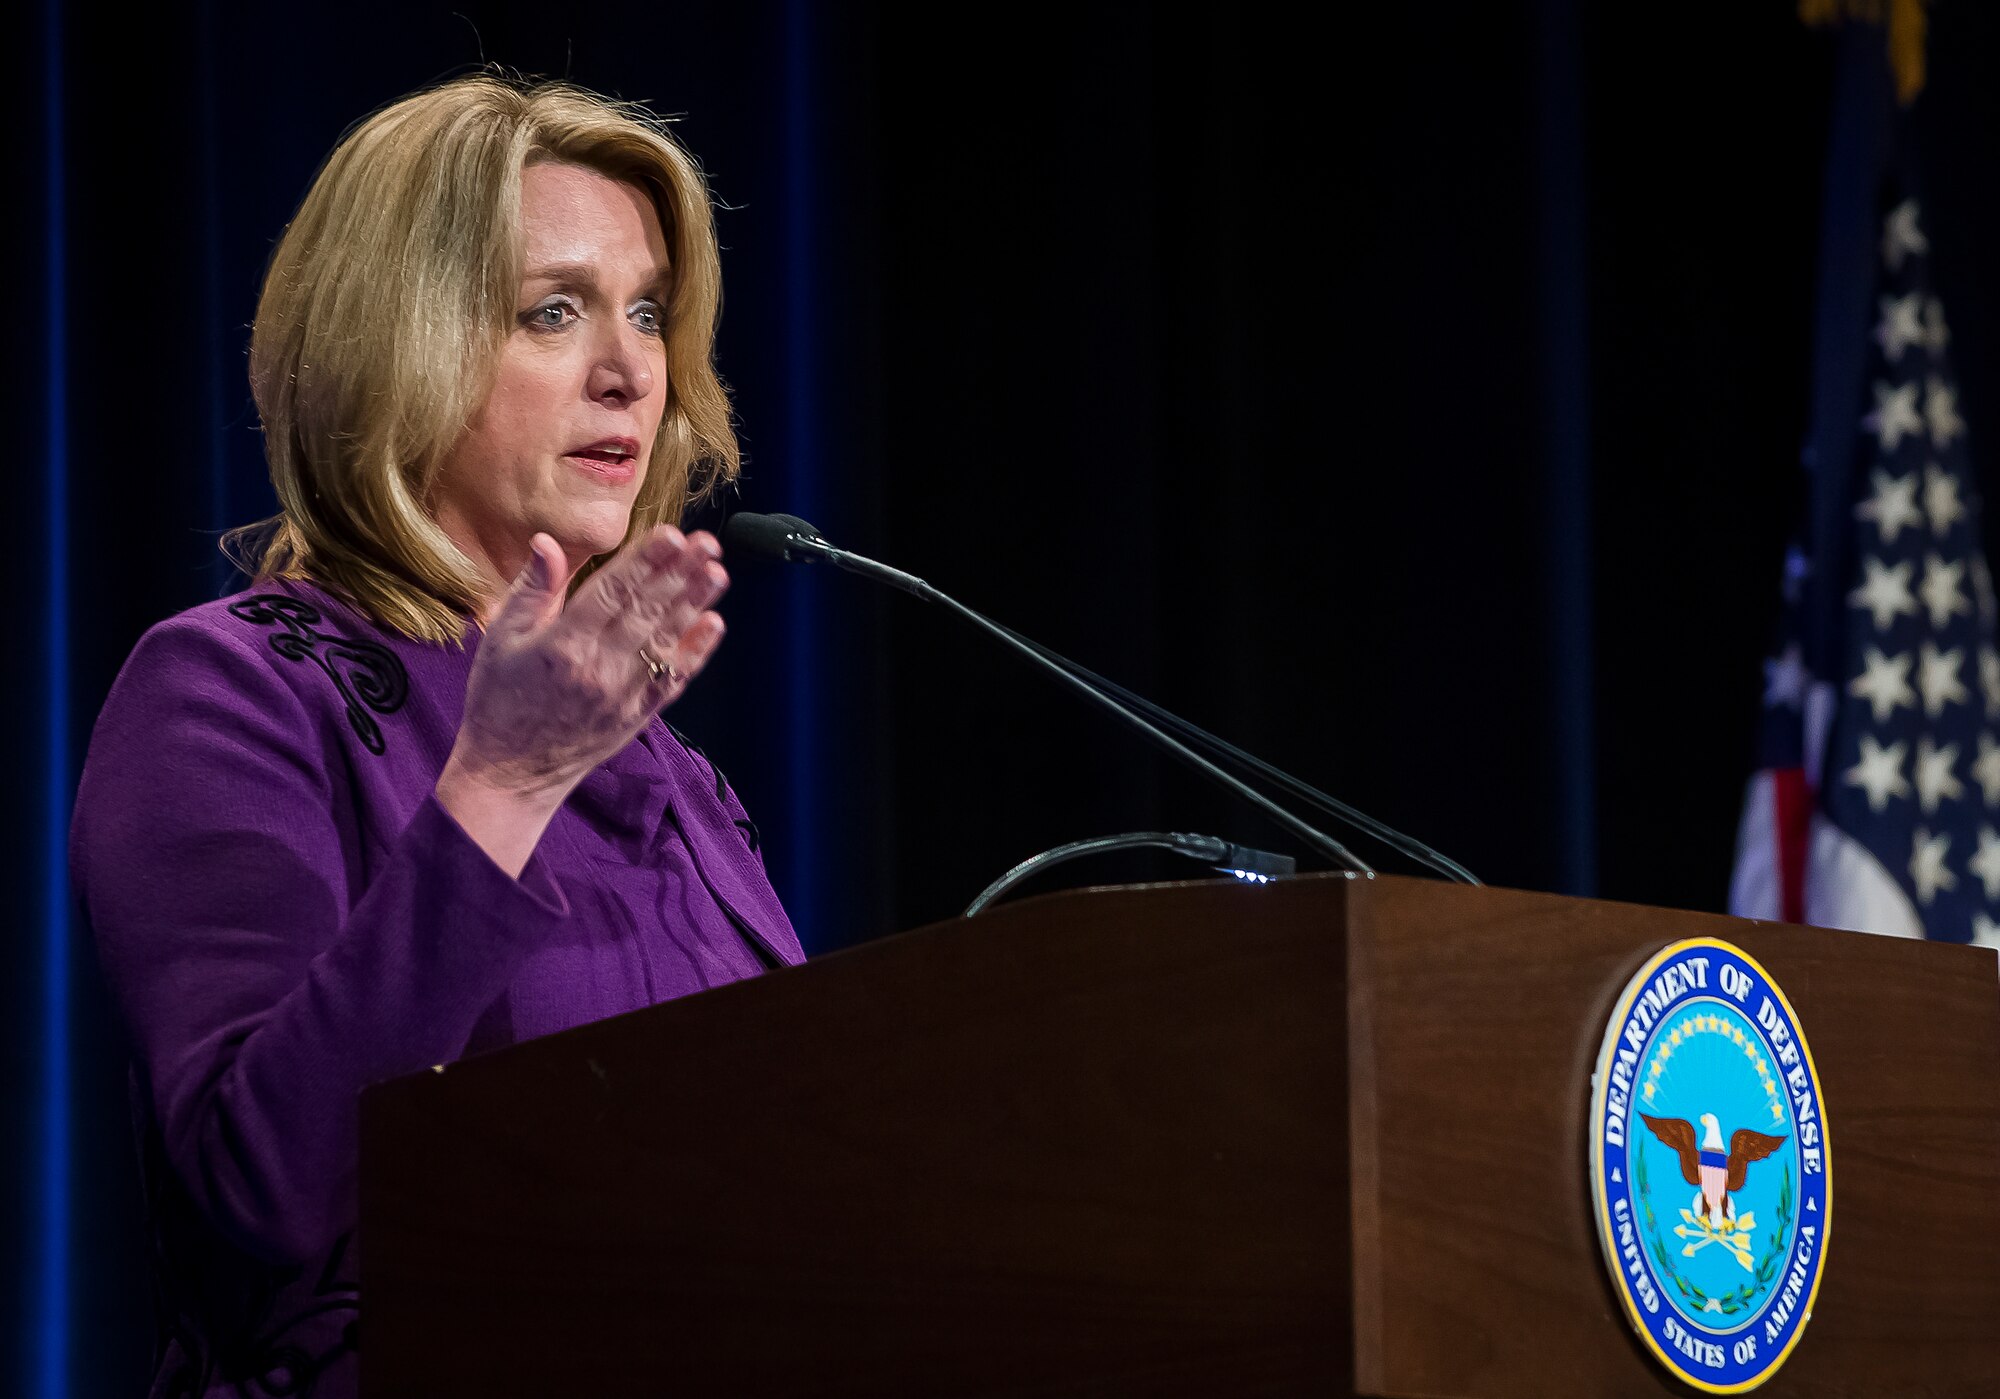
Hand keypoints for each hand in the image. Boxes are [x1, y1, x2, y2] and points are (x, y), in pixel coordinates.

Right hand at [435, 526, 727, 873]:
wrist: (510, 775)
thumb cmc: (498, 700)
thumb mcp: (499, 640)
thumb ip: (530, 590)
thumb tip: (546, 541)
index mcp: (561, 647)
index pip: (611, 594)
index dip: (644, 562)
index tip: (670, 534)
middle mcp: (598, 670)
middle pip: (646, 613)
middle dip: (679, 574)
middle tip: (707, 543)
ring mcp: (623, 696)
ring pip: (666, 641)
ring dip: (695, 605)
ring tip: (716, 571)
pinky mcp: (638, 716)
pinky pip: (673, 679)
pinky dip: (696, 652)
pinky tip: (713, 623)